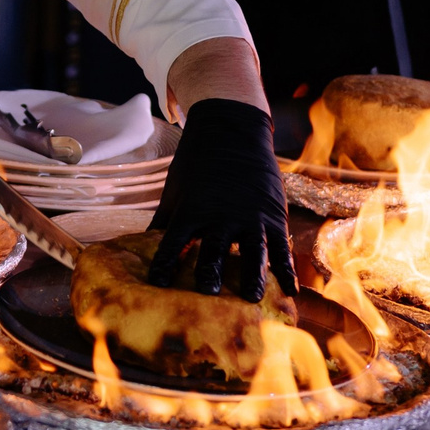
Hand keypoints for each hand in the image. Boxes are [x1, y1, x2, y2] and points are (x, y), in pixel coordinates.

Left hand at [145, 97, 291, 300]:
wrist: (231, 132)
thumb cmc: (196, 164)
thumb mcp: (175, 190)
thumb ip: (162, 221)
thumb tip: (138, 248)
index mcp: (191, 211)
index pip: (173, 243)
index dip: (165, 264)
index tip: (158, 286)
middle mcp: (220, 215)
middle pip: (214, 249)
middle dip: (211, 273)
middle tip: (208, 295)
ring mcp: (249, 216)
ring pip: (252, 251)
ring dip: (253, 275)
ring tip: (253, 298)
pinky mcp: (272, 215)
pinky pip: (281, 246)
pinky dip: (286, 270)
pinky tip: (290, 291)